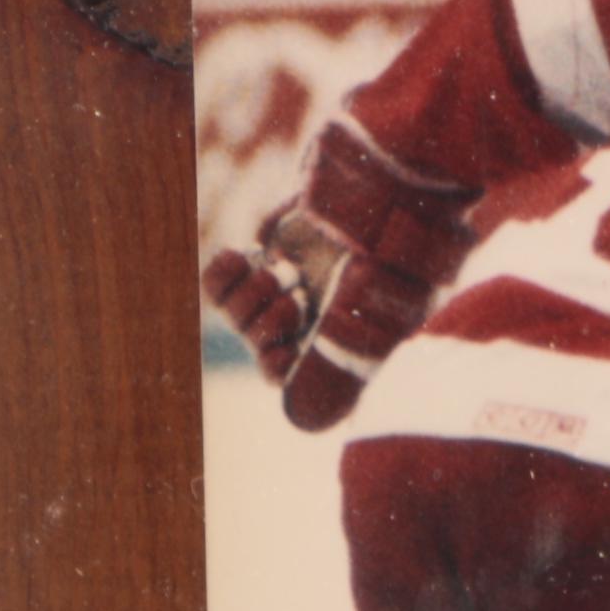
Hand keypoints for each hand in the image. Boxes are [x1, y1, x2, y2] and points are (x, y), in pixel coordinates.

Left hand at [202, 121, 476, 430]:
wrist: (385, 190)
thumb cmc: (389, 262)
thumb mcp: (368, 326)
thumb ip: (333, 375)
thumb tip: (298, 420)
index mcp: (348, 342)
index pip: (290, 378)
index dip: (276, 367)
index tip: (282, 350)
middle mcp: (322, 317)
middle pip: (260, 346)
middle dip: (263, 327)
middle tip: (291, 300)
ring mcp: (297, 282)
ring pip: (237, 314)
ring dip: (243, 299)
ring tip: (271, 272)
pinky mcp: (274, 250)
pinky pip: (222, 280)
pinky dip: (220, 274)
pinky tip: (237, 257)